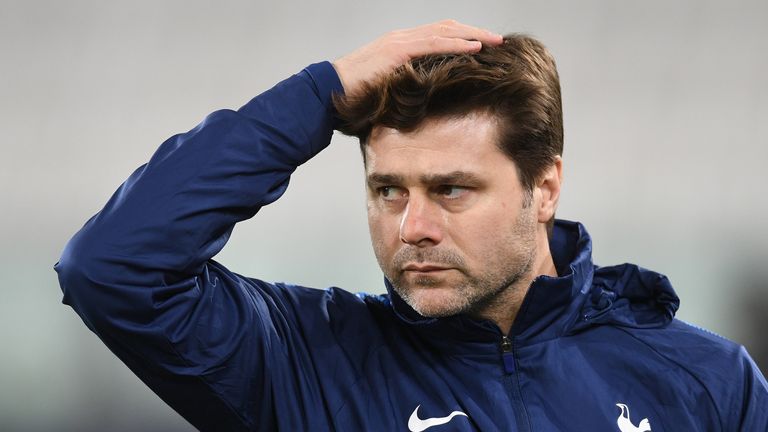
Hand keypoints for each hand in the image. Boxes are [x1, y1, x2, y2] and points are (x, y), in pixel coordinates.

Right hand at [333, 20, 502, 97]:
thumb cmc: (353, 95)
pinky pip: (434, 44)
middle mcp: (402, 37)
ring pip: (444, 31)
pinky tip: (474, 47)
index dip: (462, 36)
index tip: (483, 44)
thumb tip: (422, 102)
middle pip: (446, 27)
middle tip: (497, 40)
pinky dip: (456, 44)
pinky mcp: (397, 51)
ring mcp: (400, 42)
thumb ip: (405, 87)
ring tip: (494, 41)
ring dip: (473, 34)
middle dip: (474, 31)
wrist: (328, 91)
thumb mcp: (386, 89)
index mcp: (401, 45)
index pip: (438, 34)